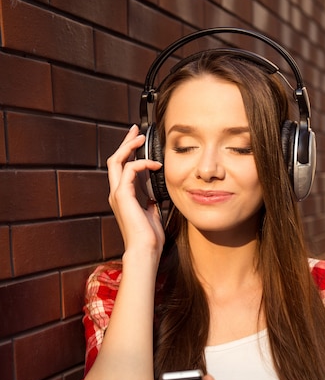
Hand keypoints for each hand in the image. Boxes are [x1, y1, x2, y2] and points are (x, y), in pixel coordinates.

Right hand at [107, 125, 164, 254]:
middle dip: (125, 143)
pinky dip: (141, 163)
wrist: (145, 249)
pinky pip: (129, 170)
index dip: (128, 152)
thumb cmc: (149, 237)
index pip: (122, 168)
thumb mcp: (152, 214)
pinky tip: (154, 164)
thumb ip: (150, 202)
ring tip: (142, 138)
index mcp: (123, 197)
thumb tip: (154, 195)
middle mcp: (116, 193)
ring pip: (117, 161)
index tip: (138, 141)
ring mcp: (117, 194)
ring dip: (129, 147)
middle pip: (115, 160)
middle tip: (135, 130)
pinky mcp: (122, 196)